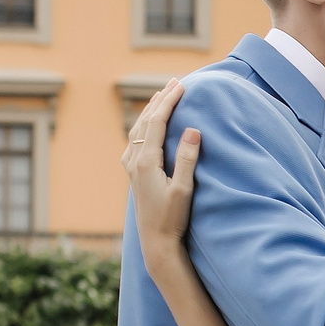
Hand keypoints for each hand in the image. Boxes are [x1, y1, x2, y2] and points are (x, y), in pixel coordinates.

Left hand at [122, 82, 201, 271]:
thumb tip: (192, 129)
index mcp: (146, 162)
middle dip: (160, 100)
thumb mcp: (184, 189)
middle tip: (174, 82)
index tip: (181, 85)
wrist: (156, 243)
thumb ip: (187, 158)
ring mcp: (132, 168)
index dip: (169, 102)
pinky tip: (148, 126)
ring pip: (138, 130)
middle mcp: (135, 161)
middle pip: (145, 122)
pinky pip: (135, 141)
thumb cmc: (172, 218)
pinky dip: (144, 126)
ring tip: (162, 96)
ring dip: (150, 111)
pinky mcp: (134, 174)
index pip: (157, 122)